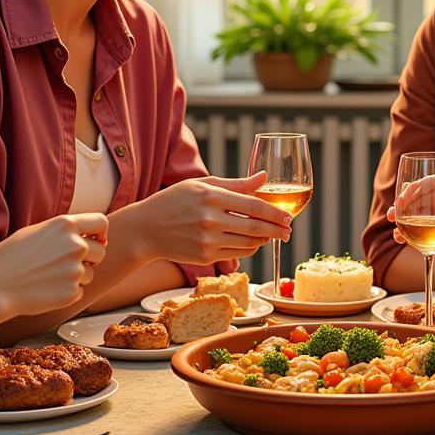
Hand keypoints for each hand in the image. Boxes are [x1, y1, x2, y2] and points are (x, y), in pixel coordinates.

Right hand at [0, 213, 108, 315]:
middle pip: (100, 251)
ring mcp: (76, 270)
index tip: (95, 240)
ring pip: (90, 273)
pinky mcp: (72, 292)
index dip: (100, 233)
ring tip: (50, 277)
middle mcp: (76, 245)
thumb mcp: (36, 231)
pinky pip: (79, 291)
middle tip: (66, 264)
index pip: (101, 223)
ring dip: (77, 276)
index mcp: (66, 225)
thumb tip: (85, 235)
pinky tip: (47, 290)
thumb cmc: (10, 257)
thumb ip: (63, 231)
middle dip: (89, 258)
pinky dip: (67, 292)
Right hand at [140, 172, 291, 263]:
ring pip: (249, 243)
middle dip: (277, 229)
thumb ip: (235, 184)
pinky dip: (250, 247)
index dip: (275, 212)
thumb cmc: (174, 201)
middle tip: (289, 229)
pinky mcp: (205, 257)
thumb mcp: (202, 185)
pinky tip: (254, 241)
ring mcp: (207, 241)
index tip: (288, 216)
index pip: (253, 206)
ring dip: (265, 239)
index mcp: (210, 197)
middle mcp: (210, 220)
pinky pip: (237, 253)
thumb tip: (263, 177)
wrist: (146, 229)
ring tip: (273, 233)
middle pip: (255, 227)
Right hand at [386, 168, 434, 268]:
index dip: (419, 187)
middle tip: (394, 213)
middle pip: (425, 199)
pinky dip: (421, 244)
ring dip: (408, 226)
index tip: (406, 196)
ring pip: (425, 220)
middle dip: (406, 206)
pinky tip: (411, 245)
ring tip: (396, 232)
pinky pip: (432, 240)